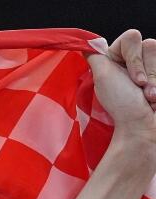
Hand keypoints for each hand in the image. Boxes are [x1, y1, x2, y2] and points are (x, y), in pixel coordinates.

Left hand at [90, 30, 155, 150]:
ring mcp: (149, 68)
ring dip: (154, 79)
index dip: (133, 57)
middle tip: (138, 87)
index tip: (129, 78)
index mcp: (116, 57)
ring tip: (147, 95)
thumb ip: (96, 56)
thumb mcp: (102, 77)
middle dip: (144, 70)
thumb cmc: (122, 104)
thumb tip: (85, 41)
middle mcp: (133, 59)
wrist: (141, 124)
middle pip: (149, 45)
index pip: (132, 37)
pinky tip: (153, 96)